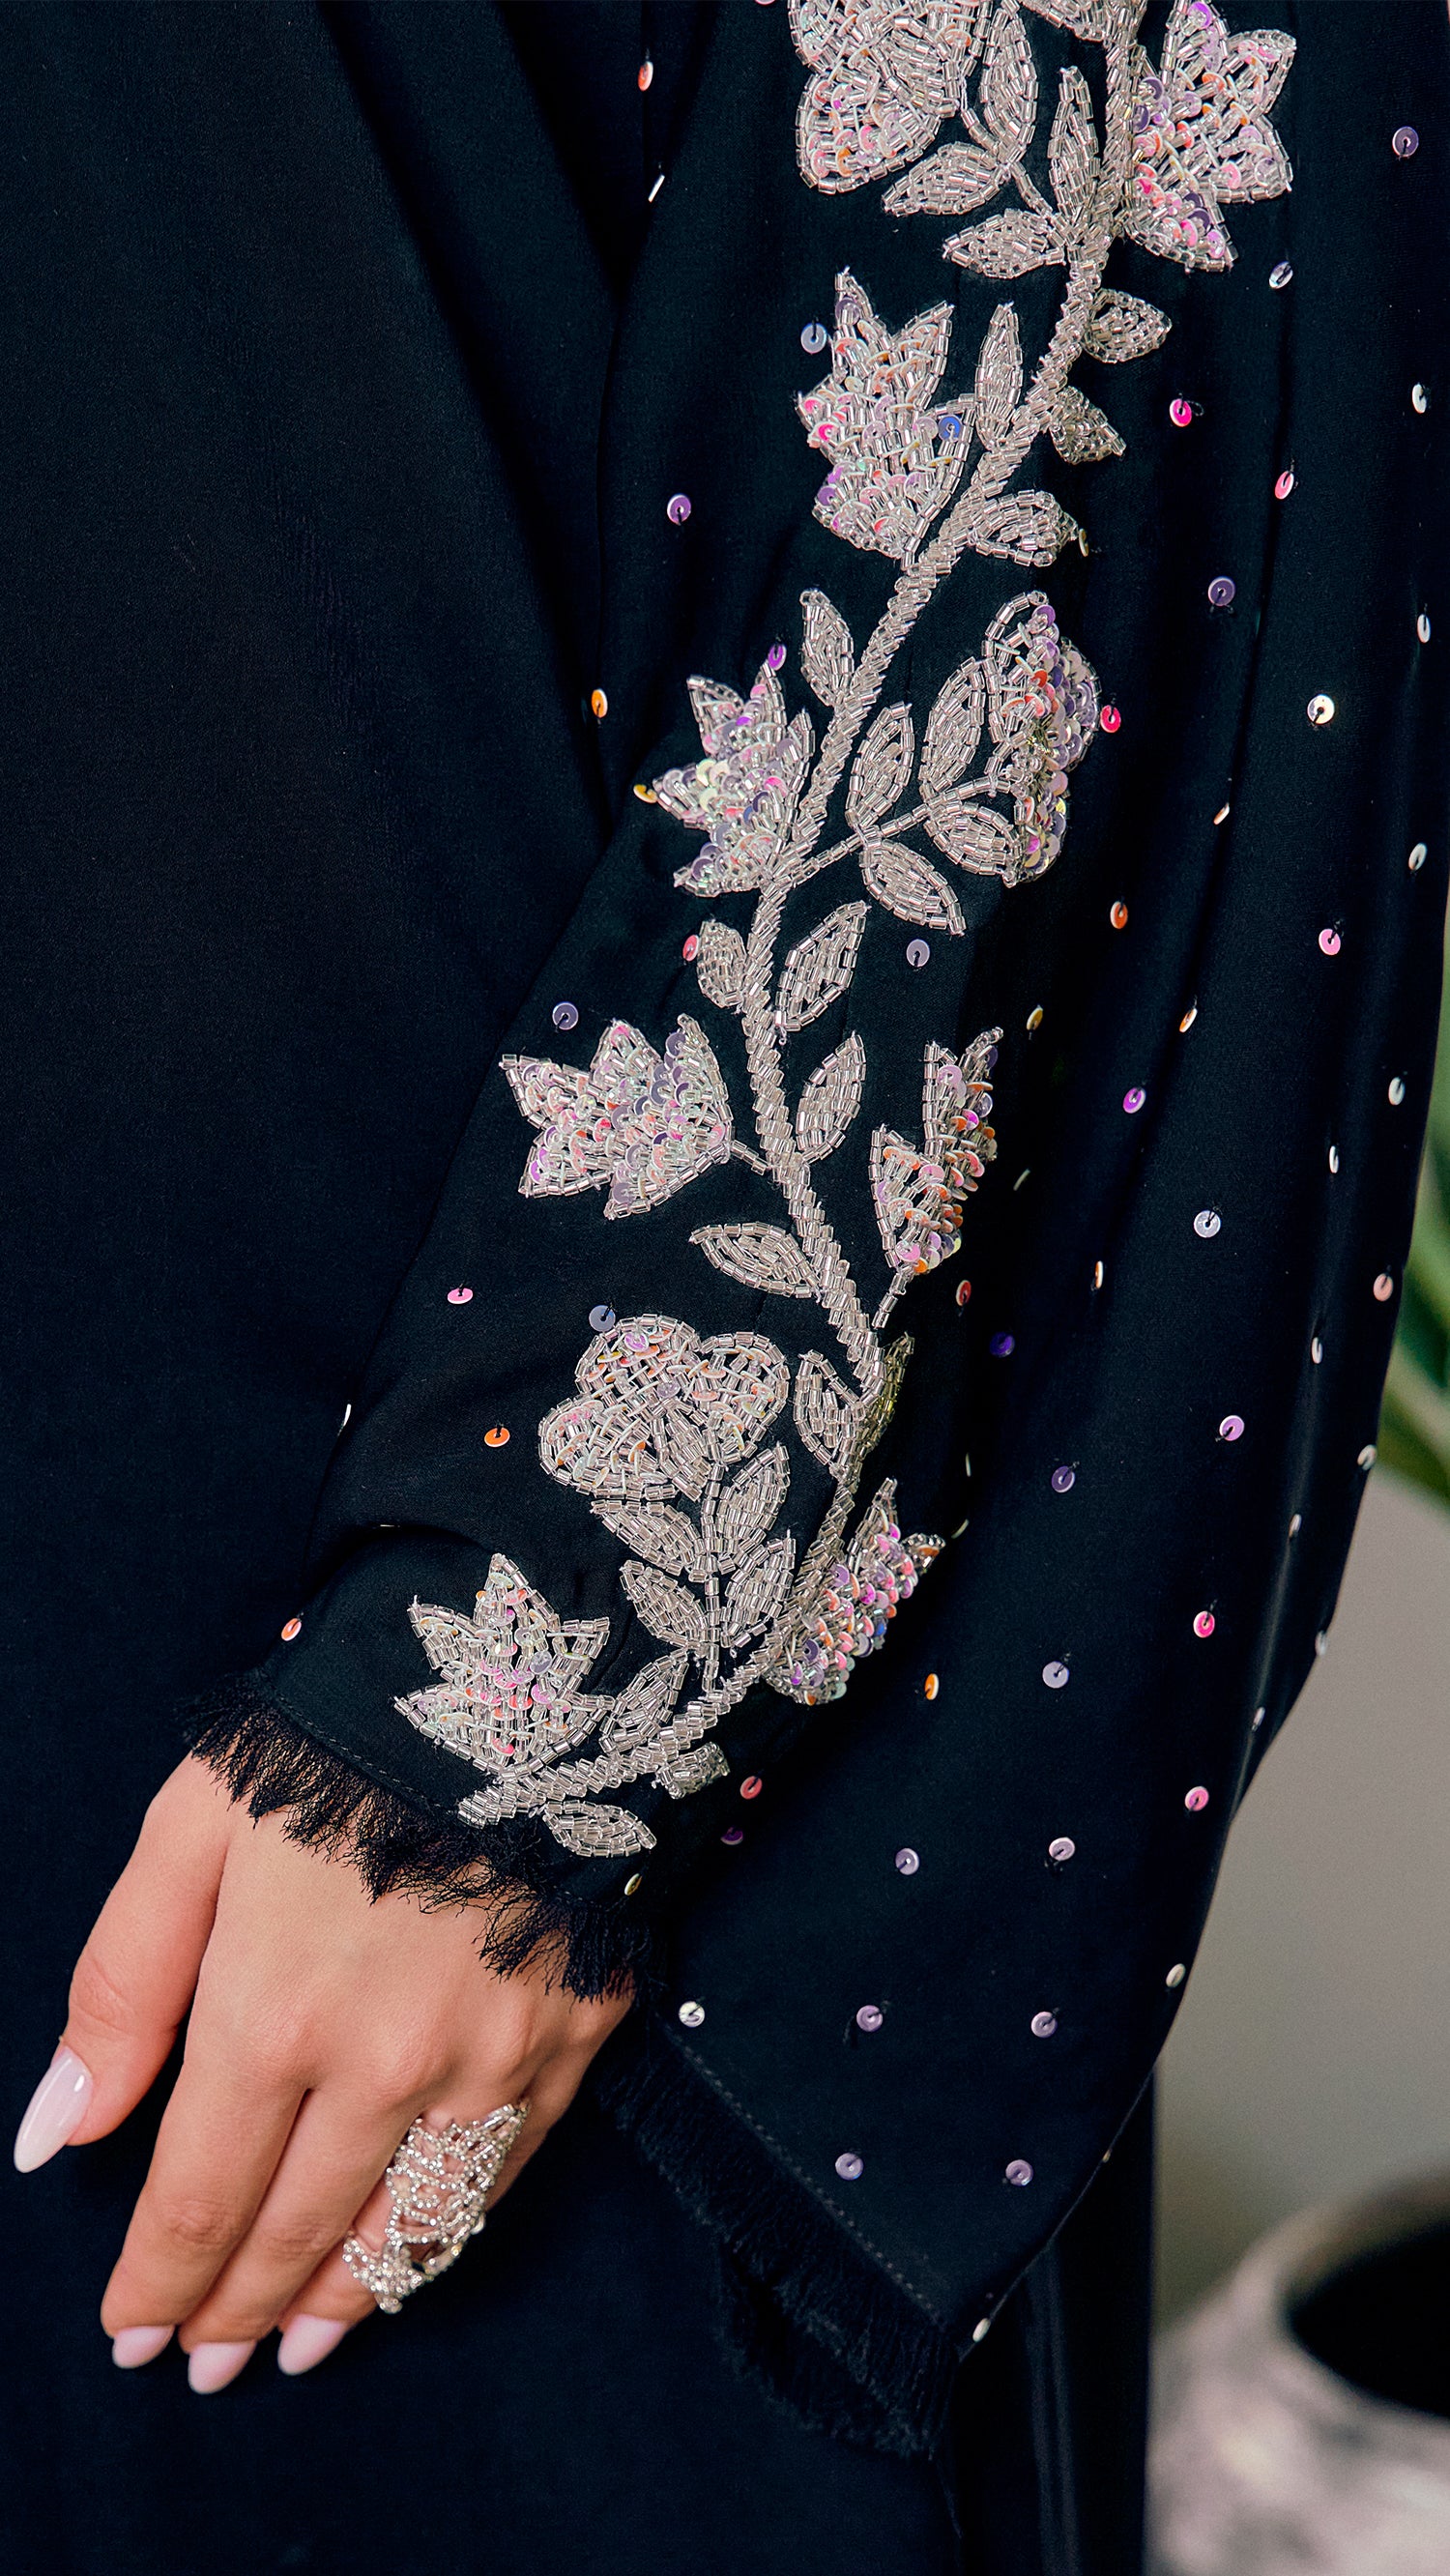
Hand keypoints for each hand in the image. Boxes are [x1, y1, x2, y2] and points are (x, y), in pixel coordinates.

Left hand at [12, 1755, 631, 2388]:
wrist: (535, 1666)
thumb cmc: (340, 1735)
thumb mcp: (192, 1830)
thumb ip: (122, 1988)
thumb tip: (55, 2133)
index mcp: (273, 2012)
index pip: (198, 2198)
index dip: (156, 2281)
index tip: (129, 2333)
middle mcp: (385, 2064)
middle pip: (295, 2232)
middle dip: (233, 2311)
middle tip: (199, 2364)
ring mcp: (491, 2061)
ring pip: (402, 2232)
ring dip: (339, 2306)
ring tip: (294, 2352)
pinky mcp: (574, 2040)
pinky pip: (499, 2180)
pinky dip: (440, 2241)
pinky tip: (405, 2263)